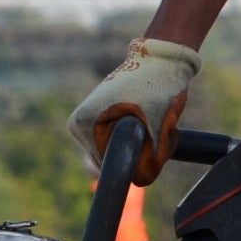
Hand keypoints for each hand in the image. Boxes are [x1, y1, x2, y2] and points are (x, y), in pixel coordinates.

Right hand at [68, 38, 201, 183]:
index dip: (137, 160)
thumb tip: (141, 180)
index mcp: (82, 123)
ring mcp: (88, 121)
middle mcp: (79, 123)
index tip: (156, 137)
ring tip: (157, 123)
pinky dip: (138, 139)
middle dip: (139, 153)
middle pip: (111, 159)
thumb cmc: (157, 88)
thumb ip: (150, 159)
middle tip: (161, 131)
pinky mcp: (100, 119)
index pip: (110, 164)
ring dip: (141, 146)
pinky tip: (151, 121)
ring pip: (118, 152)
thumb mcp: (158, 126)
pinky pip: (119, 143)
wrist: (162, 59)